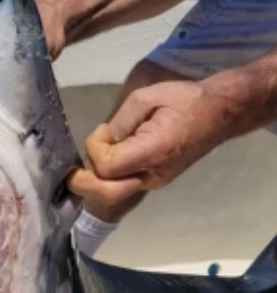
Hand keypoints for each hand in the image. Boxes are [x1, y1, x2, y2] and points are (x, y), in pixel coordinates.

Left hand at [67, 79, 232, 207]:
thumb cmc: (184, 100)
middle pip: (106, 193)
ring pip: (111, 193)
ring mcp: (154, 181)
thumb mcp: (146, 98)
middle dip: (83, 182)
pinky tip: (108, 155)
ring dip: (95, 177)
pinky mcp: (153, 180)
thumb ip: (120, 122)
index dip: (95, 149)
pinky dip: (107, 175)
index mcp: (154, 152)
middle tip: (73, 165)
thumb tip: (103, 141)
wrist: (218, 113)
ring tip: (99, 150)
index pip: (107, 167)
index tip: (104, 129)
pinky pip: (121, 185)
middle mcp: (153, 174)